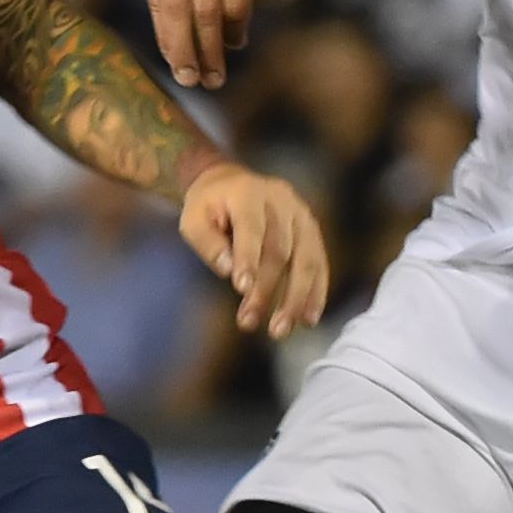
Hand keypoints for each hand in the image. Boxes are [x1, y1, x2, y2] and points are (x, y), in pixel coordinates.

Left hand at [178, 158, 328, 337]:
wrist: (231, 183)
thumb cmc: (208, 207)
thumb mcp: (192, 219)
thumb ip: (207, 243)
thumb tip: (229, 271)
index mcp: (248, 193)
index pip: (252, 229)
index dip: (249, 259)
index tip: (242, 289)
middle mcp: (281, 200)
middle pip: (280, 250)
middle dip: (266, 289)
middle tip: (249, 322)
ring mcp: (301, 214)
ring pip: (306, 259)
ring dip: (296, 298)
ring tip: (281, 329)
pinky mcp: (311, 229)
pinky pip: (319, 262)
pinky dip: (316, 292)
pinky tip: (308, 318)